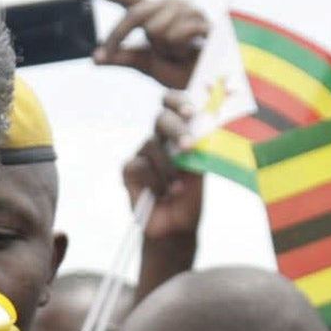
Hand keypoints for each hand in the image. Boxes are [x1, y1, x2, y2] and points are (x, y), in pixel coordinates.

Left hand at [89, 0, 209, 88]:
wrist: (209, 79)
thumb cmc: (180, 69)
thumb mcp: (146, 64)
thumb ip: (122, 58)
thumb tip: (94, 59)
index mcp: (154, 11)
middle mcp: (168, 3)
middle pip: (136, 14)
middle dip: (141, 40)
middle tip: (154, 55)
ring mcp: (186, 8)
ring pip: (156, 30)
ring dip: (167, 50)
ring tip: (181, 53)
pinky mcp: (201, 18)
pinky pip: (176, 35)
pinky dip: (180, 50)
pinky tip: (192, 51)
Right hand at [124, 93, 205, 242]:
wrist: (176, 228)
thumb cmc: (189, 198)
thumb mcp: (199, 172)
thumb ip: (198, 148)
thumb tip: (200, 127)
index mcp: (178, 134)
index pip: (174, 105)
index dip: (179, 102)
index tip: (192, 112)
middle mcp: (159, 140)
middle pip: (161, 118)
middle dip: (176, 129)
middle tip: (187, 146)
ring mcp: (142, 154)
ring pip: (151, 145)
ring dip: (168, 169)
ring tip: (177, 189)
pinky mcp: (129, 171)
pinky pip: (138, 166)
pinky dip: (154, 181)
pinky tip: (162, 194)